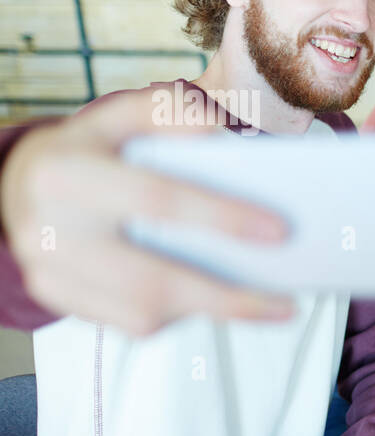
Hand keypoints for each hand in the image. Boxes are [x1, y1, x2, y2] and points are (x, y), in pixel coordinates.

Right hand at [0, 91, 294, 335]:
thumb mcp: (114, 117)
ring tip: (262, 304)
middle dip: (227, 298)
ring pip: (142, 313)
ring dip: (209, 311)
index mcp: (68, 174)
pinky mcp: (56, 299)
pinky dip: (177, 315)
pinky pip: (129, 323)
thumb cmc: (86, 150)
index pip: (157, 199)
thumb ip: (164, 112)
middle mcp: (51, 230)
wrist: (13, 187)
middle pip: (151, 280)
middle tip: (287, 304)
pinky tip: (209, 300)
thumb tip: (216, 129)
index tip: (280, 232)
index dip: (221, 216)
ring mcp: (50, 273)